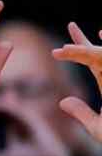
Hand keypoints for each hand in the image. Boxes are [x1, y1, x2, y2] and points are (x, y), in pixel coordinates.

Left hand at [52, 22, 101, 141]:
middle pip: (98, 55)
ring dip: (93, 52)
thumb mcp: (97, 127)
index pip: (90, 62)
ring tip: (71, 47)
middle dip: (82, 45)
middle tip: (68, 28)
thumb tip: (62, 101)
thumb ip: (81, 114)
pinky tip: (98, 47)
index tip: (58, 48)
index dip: (77, 51)